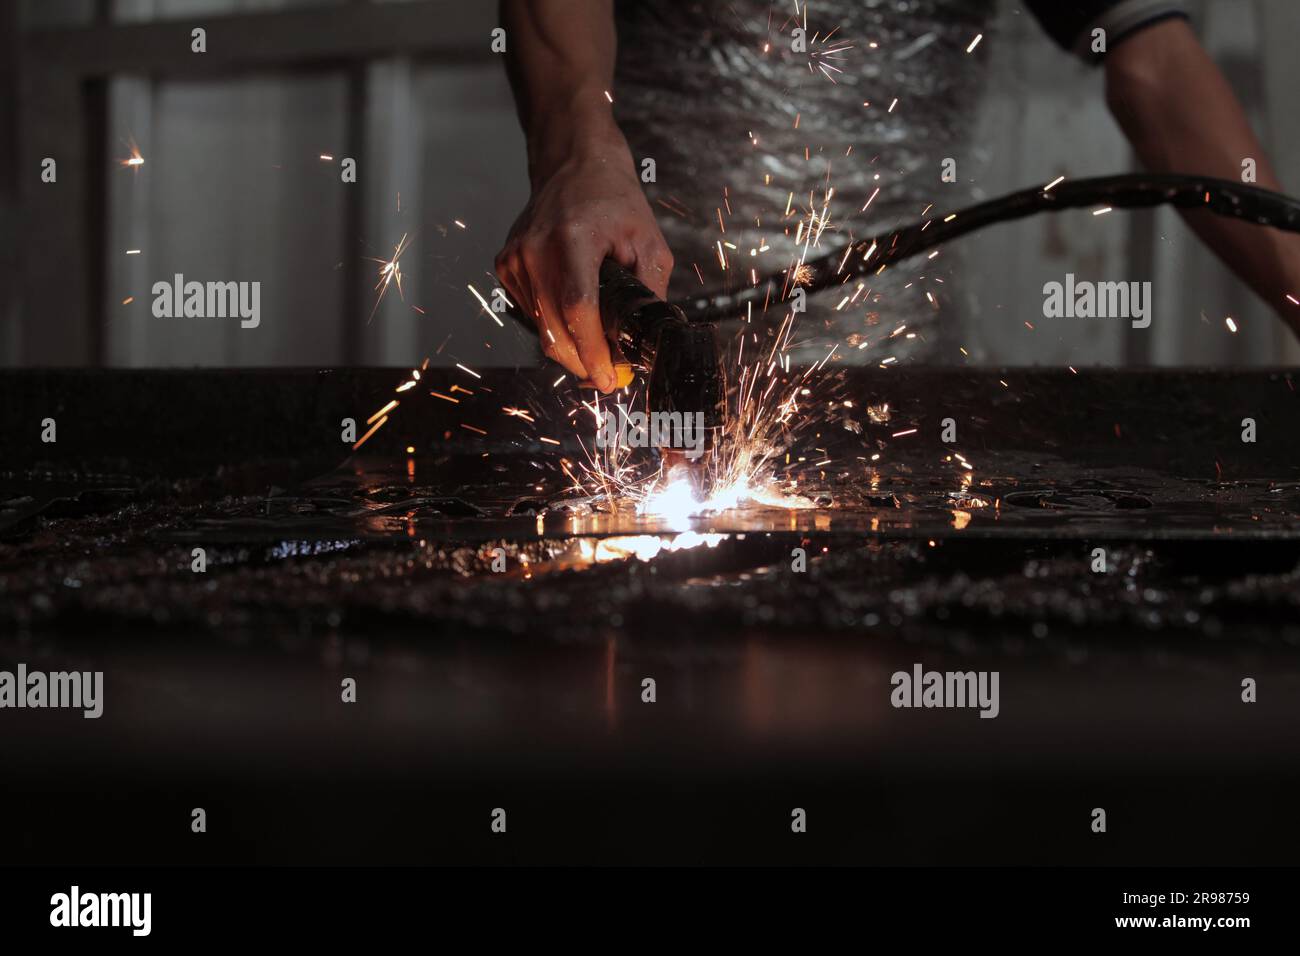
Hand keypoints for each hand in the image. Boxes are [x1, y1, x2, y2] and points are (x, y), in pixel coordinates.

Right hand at [496, 127, 671, 391]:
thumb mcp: (648, 241)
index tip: (609, 378)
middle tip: (608, 376)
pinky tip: (574, 321)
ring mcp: (515, 259)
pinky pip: (531, 313)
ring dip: (568, 348)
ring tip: (596, 351)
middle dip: (583, 362)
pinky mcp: (506, 266)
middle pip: (554, 330)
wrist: (573, 164)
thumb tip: (646, 339)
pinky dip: (553, 327)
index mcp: (571, 239)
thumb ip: (651, 291)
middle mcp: (535, 250)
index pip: (578, 310)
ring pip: (541, 329)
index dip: (593, 352)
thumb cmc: (612, 198)